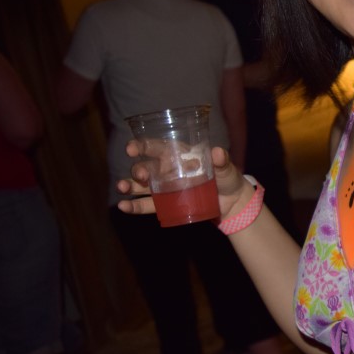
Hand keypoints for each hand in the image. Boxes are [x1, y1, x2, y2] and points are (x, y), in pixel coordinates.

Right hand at [115, 141, 251, 217]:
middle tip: (141, 176)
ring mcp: (165, 187)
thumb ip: (222, 161)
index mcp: (178, 155)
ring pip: (141, 185)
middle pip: (146, 167)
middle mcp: (167, 169)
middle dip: (139, 170)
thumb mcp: (225, 168)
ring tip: (122, 188)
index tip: (131, 149)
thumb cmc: (227, 178)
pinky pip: (147, 205)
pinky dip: (134, 206)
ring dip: (129, 186)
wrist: (232, 202)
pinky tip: (123, 206)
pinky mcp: (166, 203)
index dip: (142, 146)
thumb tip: (218, 153)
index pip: (157, 147)